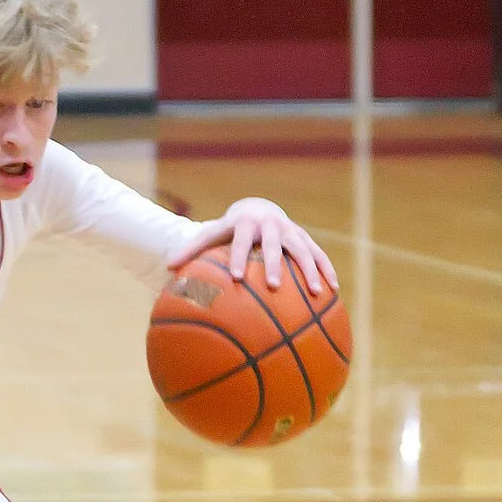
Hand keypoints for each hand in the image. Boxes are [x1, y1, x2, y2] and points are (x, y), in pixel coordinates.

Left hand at [170, 197, 338, 293]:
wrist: (257, 208)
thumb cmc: (229, 229)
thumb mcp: (210, 234)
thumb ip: (190, 249)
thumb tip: (167, 267)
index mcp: (245, 224)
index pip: (240, 242)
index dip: (238, 257)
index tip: (237, 277)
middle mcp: (271, 225)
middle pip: (274, 245)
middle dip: (274, 264)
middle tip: (274, 286)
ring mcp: (291, 231)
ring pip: (303, 250)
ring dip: (310, 270)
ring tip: (317, 293)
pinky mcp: (304, 238)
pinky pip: (319, 254)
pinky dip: (326, 269)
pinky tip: (334, 290)